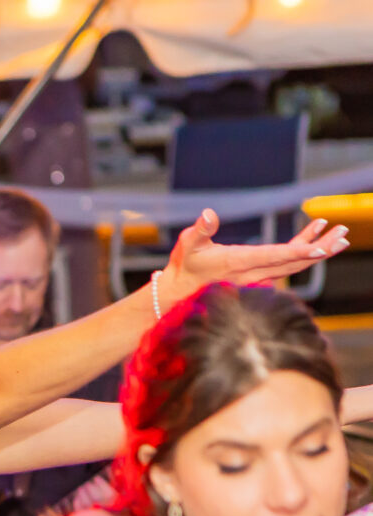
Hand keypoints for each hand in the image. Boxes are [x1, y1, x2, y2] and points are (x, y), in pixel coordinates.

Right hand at [163, 212, 347, 304]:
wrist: (180, 291)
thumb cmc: (184, 265)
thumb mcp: (187, 244)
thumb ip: (199, 230)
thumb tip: (208, 214)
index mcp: (237, 263)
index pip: (273, 258)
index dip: (298, 253)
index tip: (320, 248)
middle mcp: (252, 273)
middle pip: (293, 264)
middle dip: (320, 250)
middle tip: (344, 235)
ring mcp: (256, 276)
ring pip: (293, 265)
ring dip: (318, 251)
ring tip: (339, 235)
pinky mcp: (258, 274)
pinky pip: (285, 264)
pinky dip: (302, 251)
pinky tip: (315, 236)